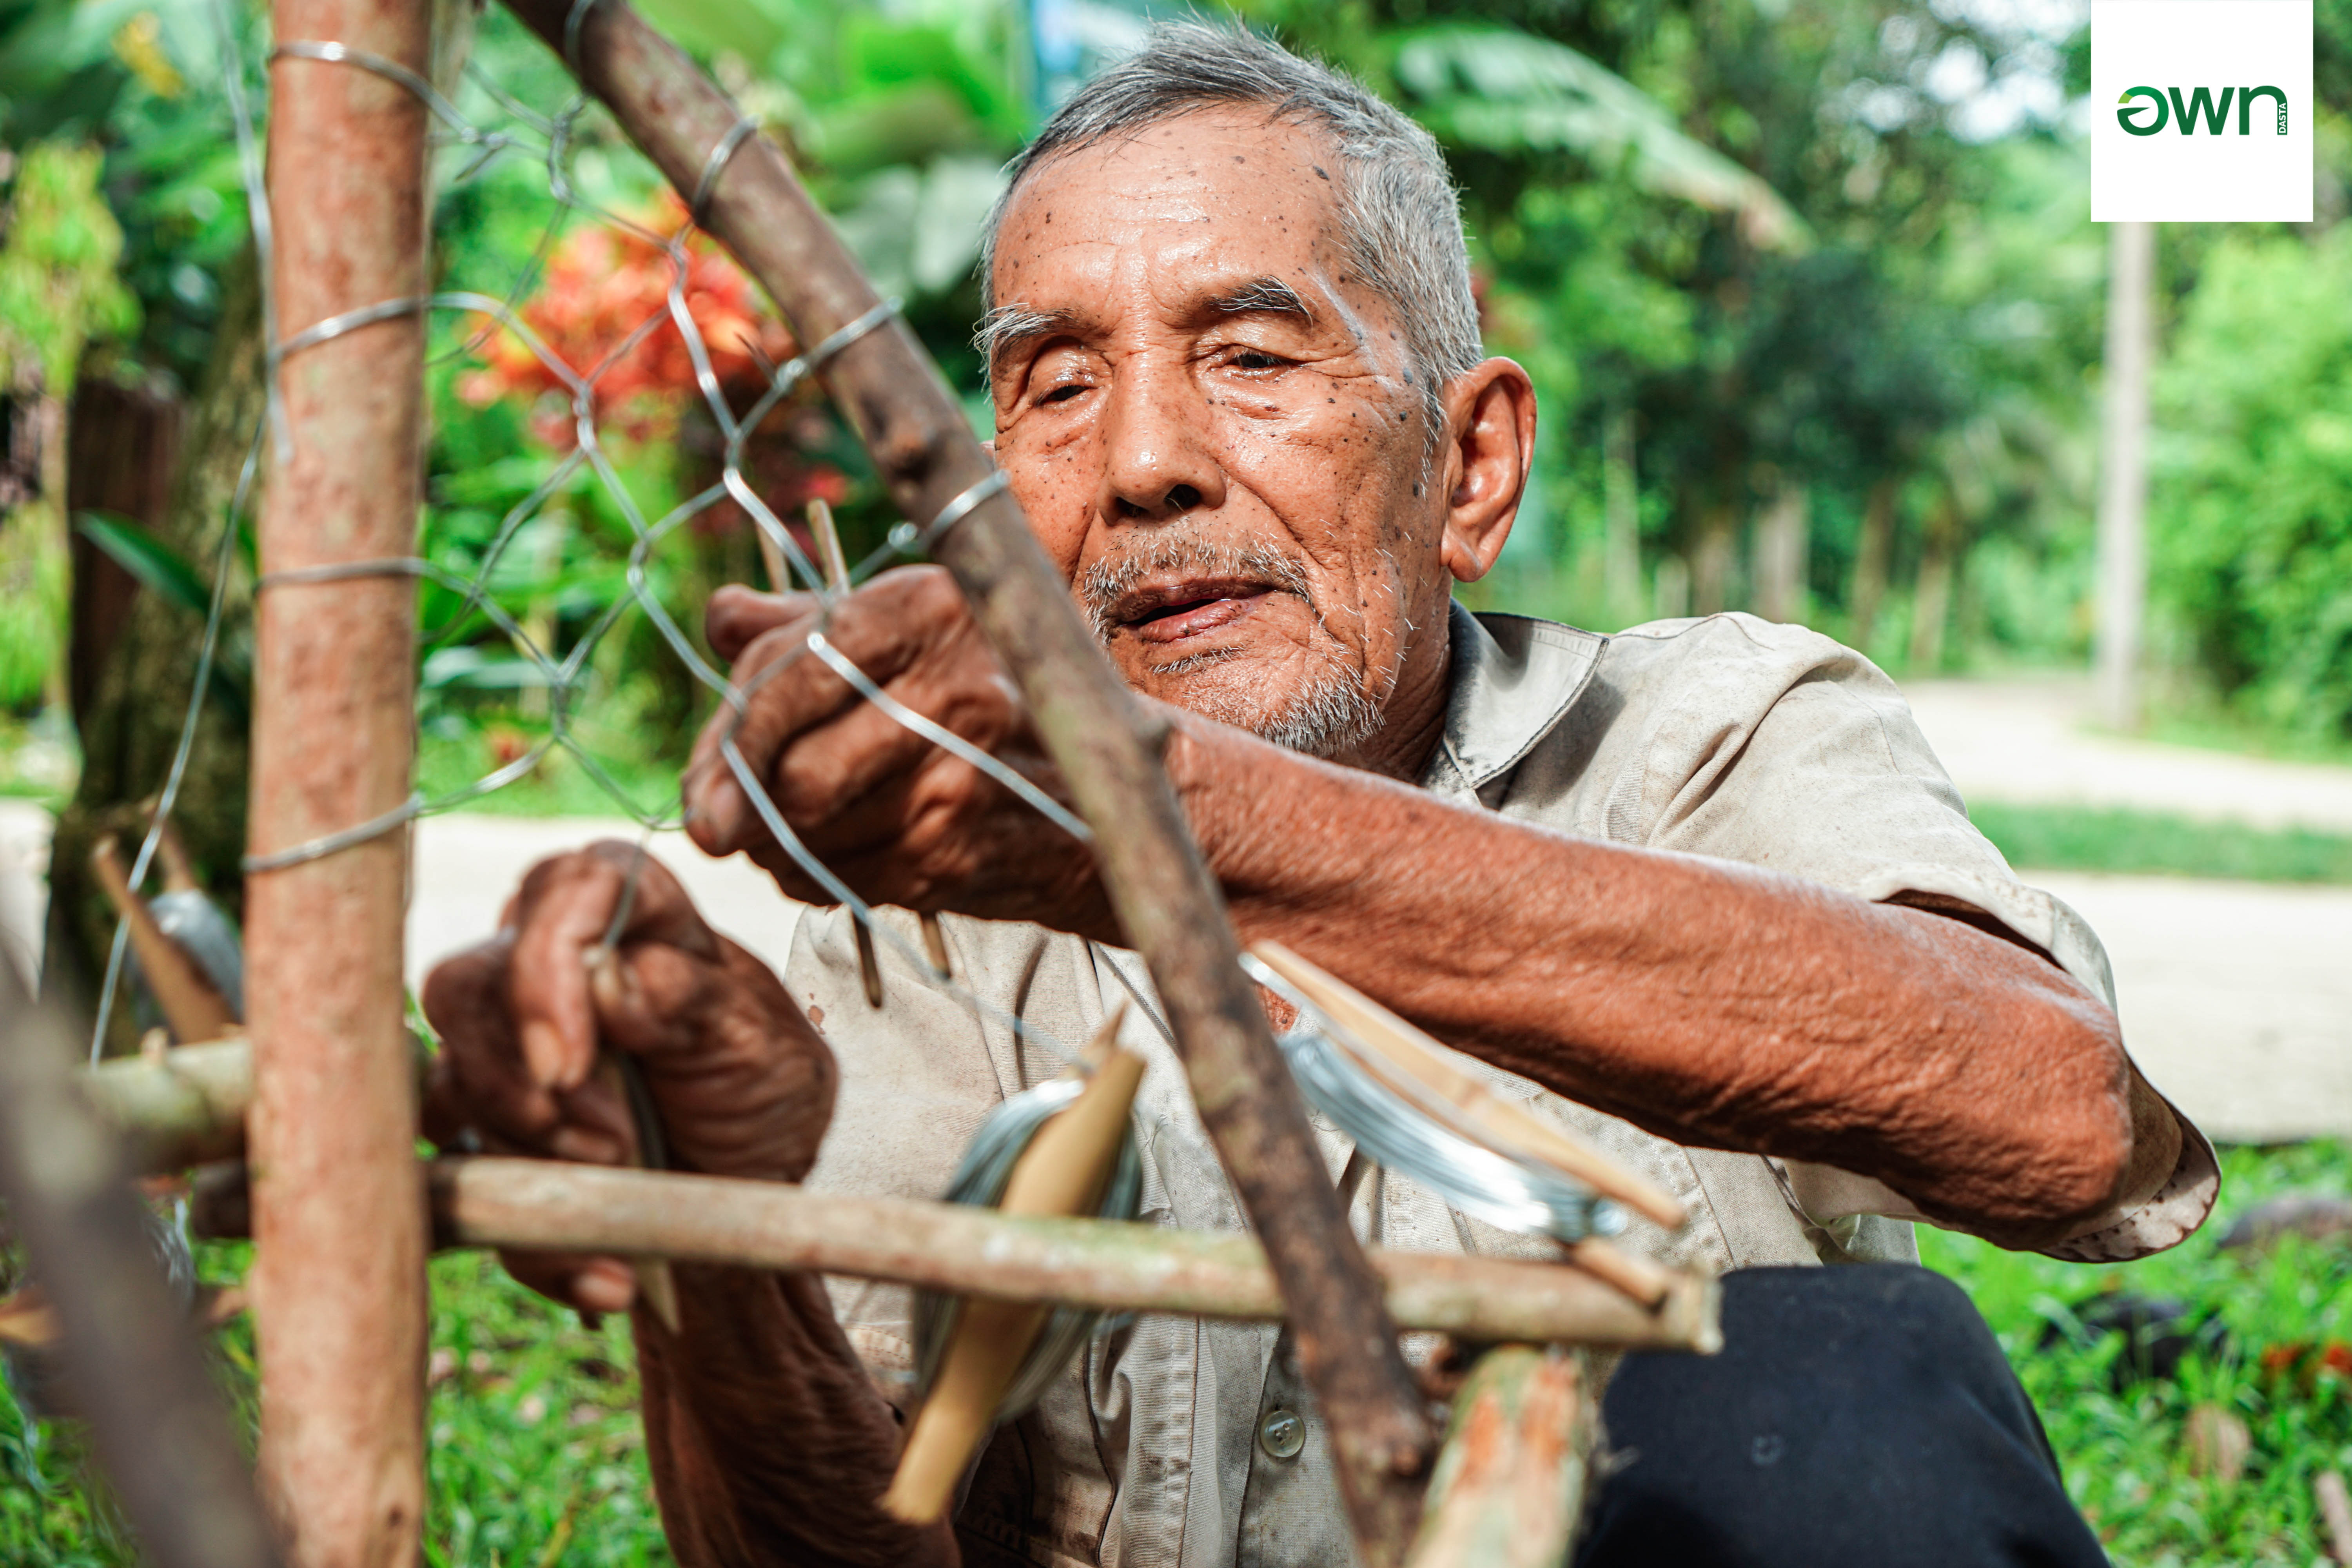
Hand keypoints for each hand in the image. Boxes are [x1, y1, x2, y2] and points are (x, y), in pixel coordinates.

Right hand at [420, 842, 834, 1313]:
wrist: (746, 1201)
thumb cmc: (761, 1099)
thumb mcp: (762, 1048)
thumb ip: (690, 1002)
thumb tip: (607, 977)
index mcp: (635, 920)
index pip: (566, 886)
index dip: (544, 967)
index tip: (568, 1063)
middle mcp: (551, 972)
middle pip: (466, 984)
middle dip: (519, 1082)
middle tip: (608, 1144)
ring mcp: (503, 1051)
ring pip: (447, 1084)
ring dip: (531, 1155)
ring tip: (622, 1185)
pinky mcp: (481, 1134)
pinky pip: (459, 1184)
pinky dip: (535, 1239)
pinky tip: (606, 1274)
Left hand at [684, 567, 1110, 934]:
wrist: (1115, 790)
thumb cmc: (1000, 693)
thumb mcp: (918, 626)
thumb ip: (810, 623)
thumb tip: (723, 620)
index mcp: (930, 609)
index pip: (793, 670)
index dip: (730, 732)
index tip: (700, 783)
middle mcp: (953, 689)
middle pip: (792, 766)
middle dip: (739, 802)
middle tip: (719, 818)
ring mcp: (961, 778)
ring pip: (809, 830)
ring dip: (773, 842)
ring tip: (785, 826)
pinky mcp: (961, 851)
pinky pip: (842, 876)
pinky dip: (815, 874)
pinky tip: (834, 851)